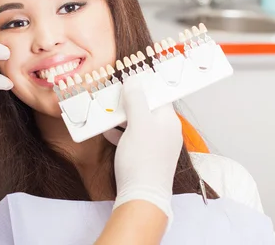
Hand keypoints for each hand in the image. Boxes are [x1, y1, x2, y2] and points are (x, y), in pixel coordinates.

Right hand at [110, 76, 182, 223]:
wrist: (142, 196)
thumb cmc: (142, 158)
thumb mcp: (138, 124)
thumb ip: (136, 101)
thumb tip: (134, 81)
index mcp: (168, 121)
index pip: (159, 95)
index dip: (144, 85)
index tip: (128, 77)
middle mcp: (166, 131)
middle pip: (147, 108)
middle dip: (129, 101)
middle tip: (112, 94)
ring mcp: (156, 145)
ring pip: (138, 123)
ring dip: (122, 117)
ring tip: (106, 111)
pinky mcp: (146, 157)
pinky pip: (133, 138)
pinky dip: (121, 132)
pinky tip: (107, 131)